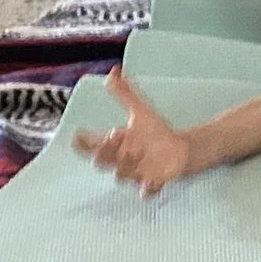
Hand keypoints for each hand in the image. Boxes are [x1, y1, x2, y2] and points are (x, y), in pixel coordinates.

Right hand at [74, 67, 191, 196]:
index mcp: (116, 144)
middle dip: (104, 151)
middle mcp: (121, 160)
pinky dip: (147, 189)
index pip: (90, 144)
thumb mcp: (141, 111)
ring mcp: (136, 173)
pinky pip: (147, 190)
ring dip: (124, 166)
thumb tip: (114, 71)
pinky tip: (150, 184)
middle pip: (102, 161)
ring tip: (133, 152)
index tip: (79, 134)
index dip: (84, 142)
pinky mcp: (154, 182)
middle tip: (112, 136)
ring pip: (122, 175)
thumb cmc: (157, 133)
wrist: (181, 151)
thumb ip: (126, 93)